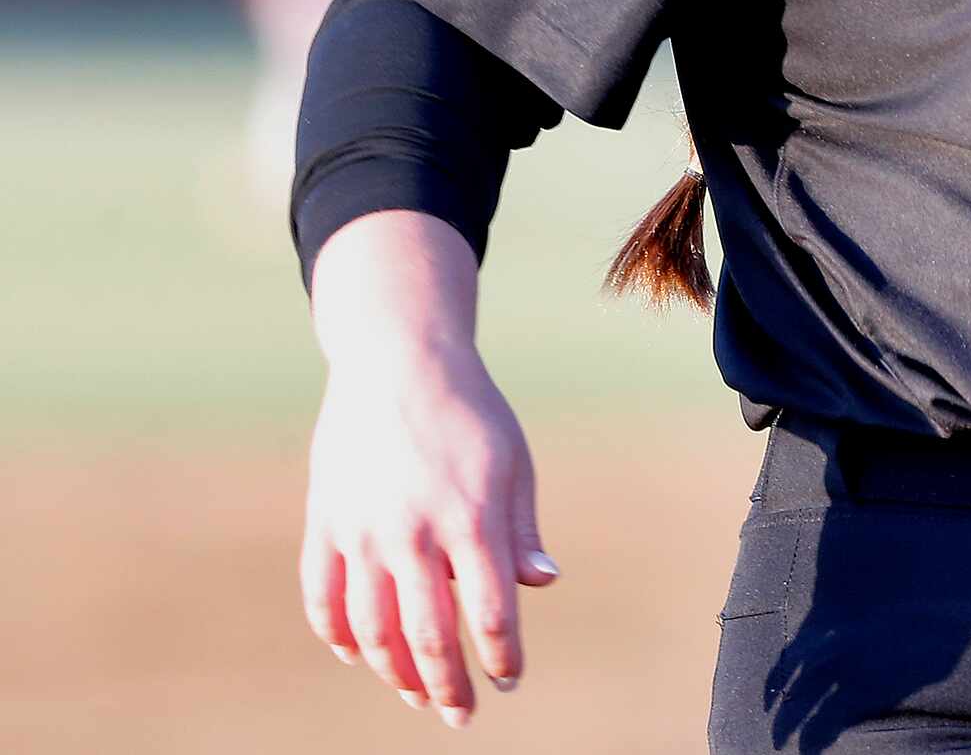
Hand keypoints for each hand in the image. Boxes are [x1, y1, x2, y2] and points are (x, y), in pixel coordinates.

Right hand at [299, 340, 556, 726]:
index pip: (490, 614)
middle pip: (428, 637)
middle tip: (461, 715)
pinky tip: (357, 655)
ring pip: (371, 630)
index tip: (510, 679)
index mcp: (472, 519)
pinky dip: (337, 635)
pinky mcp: (325, 521)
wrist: (398, 360)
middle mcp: (414, 533)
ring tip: (416, 694)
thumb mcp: (514, 463)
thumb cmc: (470, 412)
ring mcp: (363, 530)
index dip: (502, 657)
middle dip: (448, 687)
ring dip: (394, 673)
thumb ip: (522, 530)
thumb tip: (542, 584)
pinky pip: (323, 596)